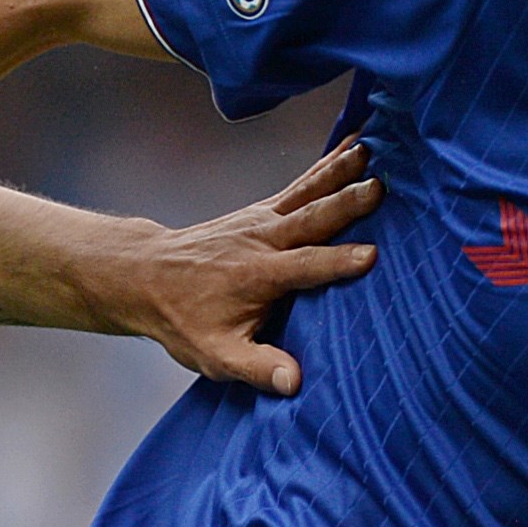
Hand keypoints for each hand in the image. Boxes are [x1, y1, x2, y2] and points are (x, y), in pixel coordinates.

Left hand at [74, 140, 381, 391]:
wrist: (146, 276)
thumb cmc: (183, 318)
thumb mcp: (213, 354)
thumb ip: (255, 367)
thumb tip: (293, 382)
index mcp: (258, 276)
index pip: (304, 267)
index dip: (337, 263)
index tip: (372, 256)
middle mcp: (263, 240)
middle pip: (311, 218)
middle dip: (346, 203)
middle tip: (381, 187)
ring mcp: (263, 219)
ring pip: (308, 191)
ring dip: (341, 170)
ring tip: (375, 147)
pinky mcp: (263, 209)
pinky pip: (301, 184)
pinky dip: (328, 164)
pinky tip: (355, 145)